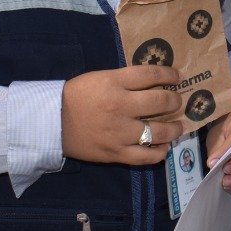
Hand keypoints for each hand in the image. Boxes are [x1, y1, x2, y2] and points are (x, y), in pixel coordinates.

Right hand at [61, 66, 183, 164]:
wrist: (52, 122)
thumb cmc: (76, 96)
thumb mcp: (100, 78)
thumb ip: (125, 80)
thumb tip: (154, 81)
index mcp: (114, 83)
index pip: (151, 74)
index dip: (169, 74)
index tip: (177, 77)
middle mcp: (121, 106)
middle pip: (161, 101)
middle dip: (174, 100)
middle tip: (176, 101)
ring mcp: (120, 132)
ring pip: (159, 131)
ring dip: (174, 129)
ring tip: (178, 127)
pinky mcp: (116, 153)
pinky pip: (146, 156)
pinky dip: (160, 152)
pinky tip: (163, 147)